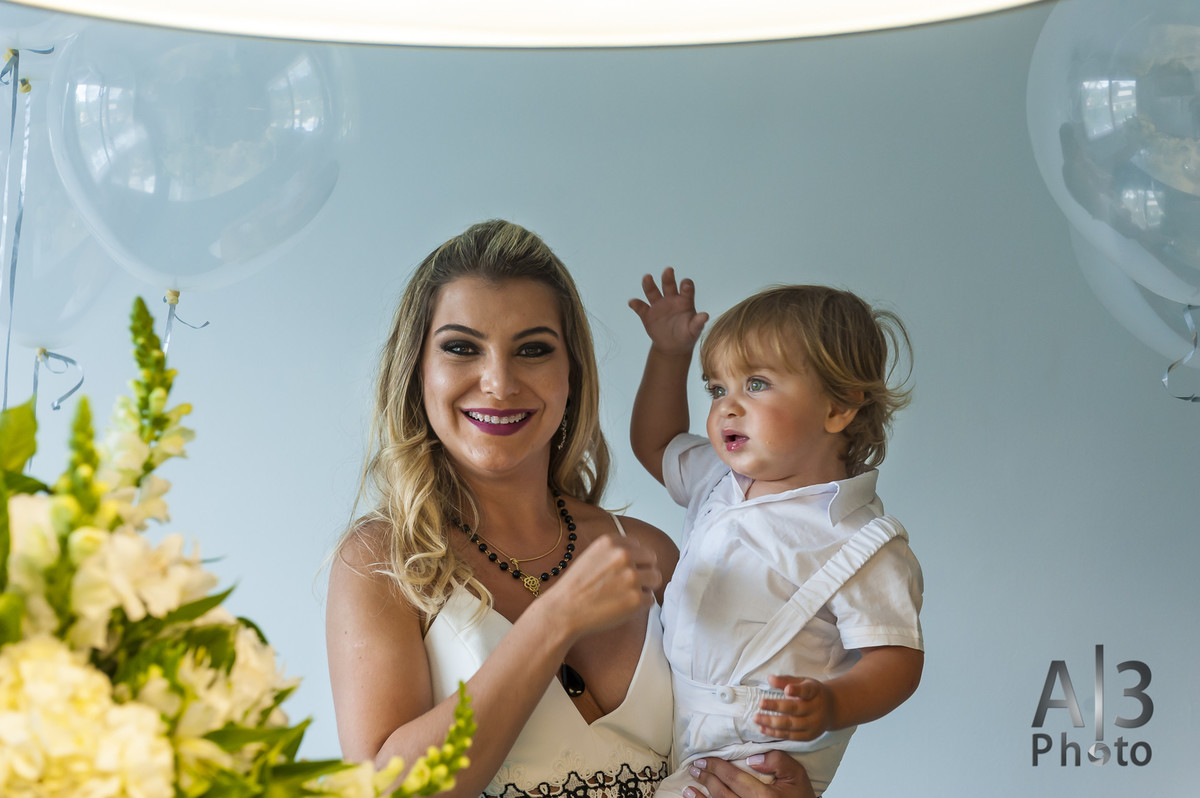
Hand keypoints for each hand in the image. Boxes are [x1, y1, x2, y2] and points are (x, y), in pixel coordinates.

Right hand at [538, 533, 659, 639]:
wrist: (563, 611)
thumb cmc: (576, 587)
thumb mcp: (592, 555)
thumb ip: (615, 551)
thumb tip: (641, 556)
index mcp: (611, 542)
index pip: (639, 546)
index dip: (635, 560)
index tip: (624, 572)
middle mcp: (623, 555)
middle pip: (652, 560)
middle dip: (644, 571)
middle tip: (629, 585)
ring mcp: (631, 577)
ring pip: (656, 578)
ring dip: (645, 587)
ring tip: (627, 595)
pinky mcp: (636, 599)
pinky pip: (651, 599)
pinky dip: (641, 605)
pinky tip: (623, 607)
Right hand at [628, 267, 708, 354]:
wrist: (672, 347)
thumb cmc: (686, 335)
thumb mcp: (694, 330)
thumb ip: (698, 322)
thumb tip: (705, 315)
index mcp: (684, 300)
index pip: (686, 288)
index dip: (686, 285)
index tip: (685, 286)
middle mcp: (671, 299)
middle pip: (669, 285)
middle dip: (668, 277)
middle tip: (668, 270)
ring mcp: (658, 305)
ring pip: (652, 292)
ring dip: (649, 284)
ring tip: (647, 277)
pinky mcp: (647, 314)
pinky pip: (641, 307)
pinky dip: (636, 304)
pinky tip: (633, 302)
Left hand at [684, 752, 815, 797]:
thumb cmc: (801, 796)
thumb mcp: (796, 774)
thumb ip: (778, 761)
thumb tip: (752, 759)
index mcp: (764, 797)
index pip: (734, 779)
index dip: (717, 768)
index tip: (704, 759)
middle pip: (723, 794)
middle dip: (707, 779)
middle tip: (695, 768)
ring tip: (688, 788)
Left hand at [756, 675, 831, 741]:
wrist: (832, 709)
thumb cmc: (812, 693)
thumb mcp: (803, 682)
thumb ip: (787, 680)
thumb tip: (770, 679)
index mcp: (815, 692)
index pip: (806, 691)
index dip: (797, 691)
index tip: (787, 690)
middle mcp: (816, 709)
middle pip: (795, 709)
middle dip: (776, 707)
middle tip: (760, 703)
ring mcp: (814, 724)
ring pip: (791, 725)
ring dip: (772, 723)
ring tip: (756, 718)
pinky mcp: (809, 736)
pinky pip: (790, 736)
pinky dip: (775, 733)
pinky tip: (763, 729)